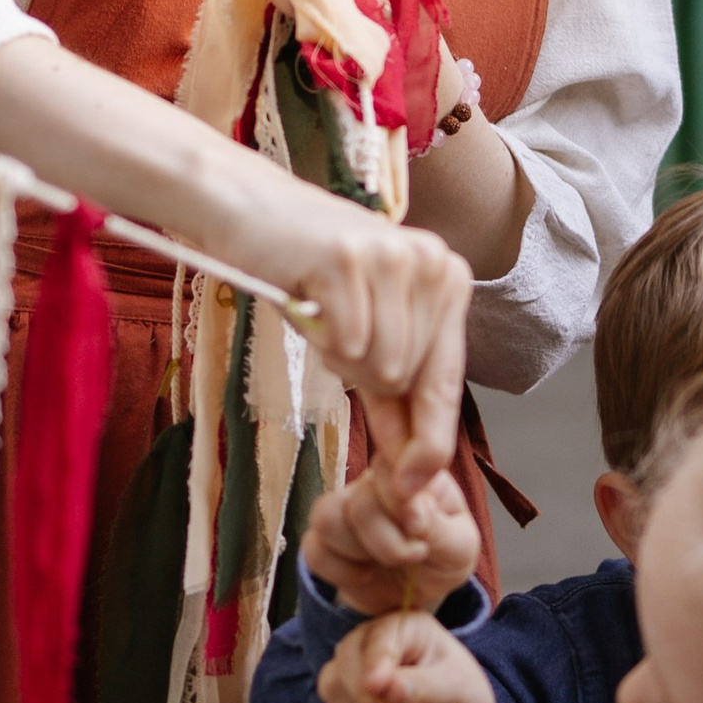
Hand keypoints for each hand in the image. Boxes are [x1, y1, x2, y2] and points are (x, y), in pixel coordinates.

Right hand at [255, 191, 472, 490]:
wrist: (253, 213)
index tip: (415, 489)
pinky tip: (309, 300)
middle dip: (363, 378)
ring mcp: (395, 256)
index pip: (444, 379)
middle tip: (336, 328)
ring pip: (379, 366)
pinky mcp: (349, 257)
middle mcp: (435, 262)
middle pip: (406, 379)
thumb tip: (413, 476)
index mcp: (450, 279)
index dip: (429, 439)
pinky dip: (320, 339)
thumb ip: (397, 395)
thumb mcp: (366, 334)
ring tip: (325, 313)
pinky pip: (345, 343)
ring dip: (340, 357)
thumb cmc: (311, 278)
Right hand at [302, 468, 479, 616]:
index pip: (386, 470)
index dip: (400, 507)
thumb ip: (440, 527)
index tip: (420, 536)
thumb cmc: (443, 560)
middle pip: (359, 503)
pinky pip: (313, 548)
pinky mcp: (322, 539)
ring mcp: (343, 509)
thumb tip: (412, 513)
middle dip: (387, 544)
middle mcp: (372, 484)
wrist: (417, 595)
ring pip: (327, 518)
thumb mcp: (460, 549)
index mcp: (409, 475)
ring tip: (382, 565)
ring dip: (359, 554)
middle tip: (413, 558)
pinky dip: (339, 572)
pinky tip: (363, 576)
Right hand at [317, 610, 506, 702]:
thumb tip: (390, 689)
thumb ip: (425, 688)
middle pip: (347, 656)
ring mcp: (354, 672)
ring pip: (334, 686)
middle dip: (363, 693)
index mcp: (407, 627)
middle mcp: (374, 643)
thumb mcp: (458, 692)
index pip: (381, 636)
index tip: (377, 685)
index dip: (377, 660)